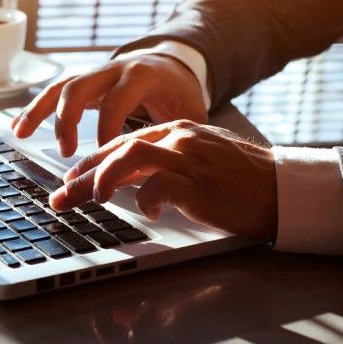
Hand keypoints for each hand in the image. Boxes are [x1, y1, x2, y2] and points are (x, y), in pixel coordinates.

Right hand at [11, 53, 206, 156]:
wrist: (173, 64)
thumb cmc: (180, 93)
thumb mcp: (189, 112)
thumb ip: (178, 137)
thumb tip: (170, 172)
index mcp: (141, 76)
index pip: (116, 101)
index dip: (107, 130)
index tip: (104, 159)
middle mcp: (114, 69)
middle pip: (80, 87)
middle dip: (68, 120)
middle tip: (67, 153)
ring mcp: (96, 73)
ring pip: (61, 86)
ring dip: (39, 110)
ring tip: (21, 134)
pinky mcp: (84, 81)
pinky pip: (55, 90)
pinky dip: (35, 108)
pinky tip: (19, 127)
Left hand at [49, 120, 277, 242]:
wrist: (281, 189)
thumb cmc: (242, 182)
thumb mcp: (200, 164)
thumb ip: (167, 167)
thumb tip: (133, 186)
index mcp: (177, 131)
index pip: (122, 143)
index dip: (92, 163)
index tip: (71, 182)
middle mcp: (179, 139)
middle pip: (117, 150)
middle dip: (83, 175)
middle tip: (60, 198)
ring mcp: (189, 158)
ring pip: (131, 157)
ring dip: (103, 179)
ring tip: (90, 200)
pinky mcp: (200, 182)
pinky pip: (160, 185)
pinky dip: (145, 199)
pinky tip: (145, 211)